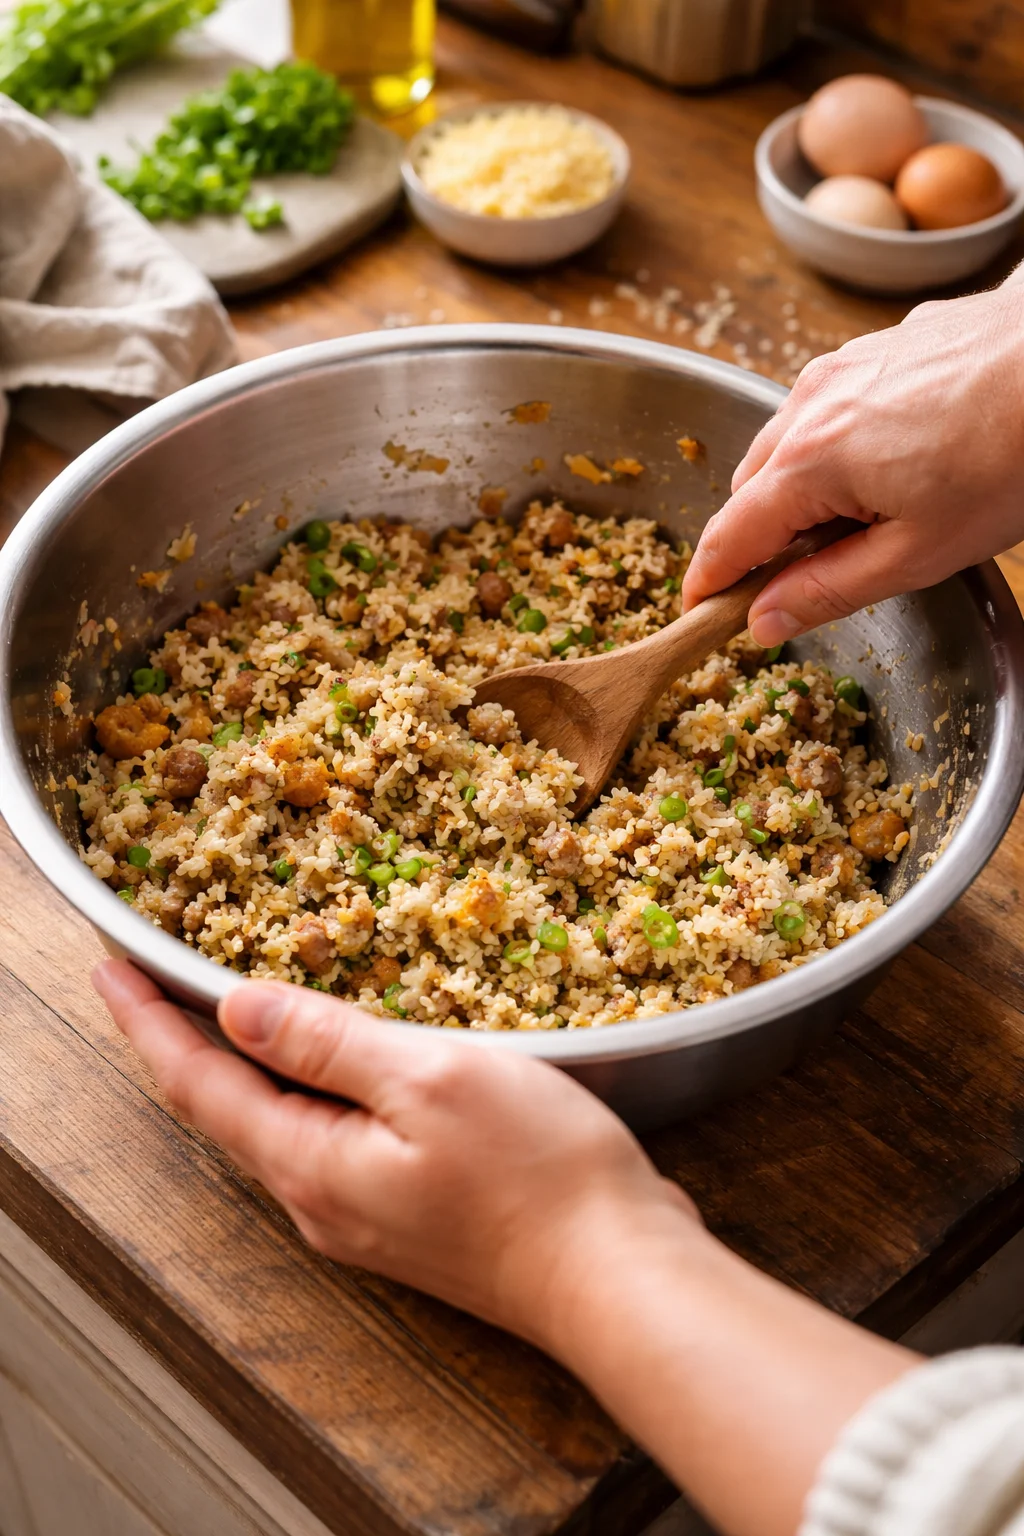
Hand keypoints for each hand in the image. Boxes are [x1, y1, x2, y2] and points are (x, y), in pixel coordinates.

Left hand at [94, 961, 915, 1535]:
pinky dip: (310, 1089)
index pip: (199, 1085)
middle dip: (183, 1044)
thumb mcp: (428, 1080)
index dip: (148, 1024)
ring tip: (228, 1010)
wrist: (617, 1275)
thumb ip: (329, 1044)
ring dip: (247, 1067)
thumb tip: (240, 1010)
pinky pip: (332, 1140)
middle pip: (227, 1110)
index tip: (110, 970)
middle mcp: (322, 1198)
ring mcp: (366, 1213)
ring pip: (279, 1126)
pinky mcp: (412, 1213)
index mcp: (312, 1163)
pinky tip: (333, 1063)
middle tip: (153, 982)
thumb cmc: (537, 1175)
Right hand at [682, 279, 1023, 645]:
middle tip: (794, 579)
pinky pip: (830, 405)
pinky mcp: (881, 345)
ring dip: (798, 486)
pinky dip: (835, 443)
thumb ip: (829, 589)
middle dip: (758, 535)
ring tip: (857, 521)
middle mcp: (810, 403)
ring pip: (788, 441)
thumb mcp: (920, 553)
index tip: (698, 610)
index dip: (708, 580)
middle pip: (750, 486)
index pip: (729, 535)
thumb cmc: (1012, 454)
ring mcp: (844, 365)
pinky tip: (892, 462)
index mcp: (808, 462)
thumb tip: (763, 619)